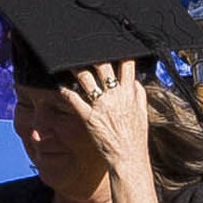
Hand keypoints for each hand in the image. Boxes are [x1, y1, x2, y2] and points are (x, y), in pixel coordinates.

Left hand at [70, 59, 159, 202]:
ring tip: (66, 60)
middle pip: (103, 66)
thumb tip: (135, 81)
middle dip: (92, 54)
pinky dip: (65, 91)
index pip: (126, 65)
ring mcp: (101, 106)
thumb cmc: (136, 138)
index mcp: (130, 93)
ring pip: (86, 79)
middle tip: (83, 47)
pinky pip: (74, 100)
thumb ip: (139, 95)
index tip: (110, 43)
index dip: (119, 51)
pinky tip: (59, 85)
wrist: (129, 159)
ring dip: (75, 68)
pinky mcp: (88, 117)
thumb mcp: (143, 114)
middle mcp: (115, 96)